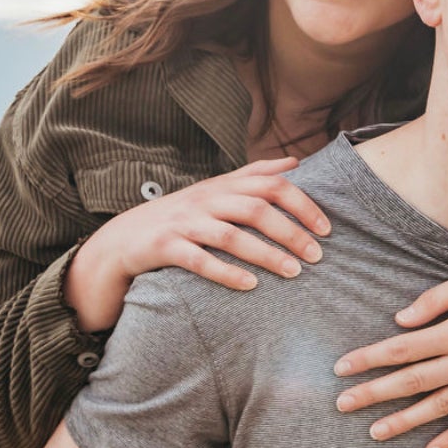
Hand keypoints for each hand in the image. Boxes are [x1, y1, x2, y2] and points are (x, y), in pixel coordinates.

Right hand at [65, 157, 329, 330]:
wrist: (120, 241)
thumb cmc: (179, 217)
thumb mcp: (214, 190)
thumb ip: (253, 175)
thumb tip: (296, 161)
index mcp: (221, 186)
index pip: (270, 184)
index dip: (302, 203)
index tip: (327, 228)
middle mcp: (204, 199)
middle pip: (255, 208)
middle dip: (291, 231)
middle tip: (317, 255)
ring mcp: (182, 222)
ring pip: (231, 234)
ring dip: (266, 253)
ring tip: (294, 272)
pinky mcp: (163, 247)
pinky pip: (198, 260)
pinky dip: (226, 272)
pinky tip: (250, 286)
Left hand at [334, 251, 447, 447]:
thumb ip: (436, 300)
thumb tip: (399, 321)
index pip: (403, 349)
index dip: (370, 359)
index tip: (342, 368)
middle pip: (413, 381)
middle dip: (374, 393)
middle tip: (342, 405)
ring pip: (440, 407)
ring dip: (405, 421)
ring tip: (375, 432)